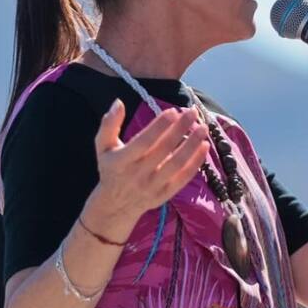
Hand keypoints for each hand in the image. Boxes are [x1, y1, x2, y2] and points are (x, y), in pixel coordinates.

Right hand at [91, 99, 209, 222]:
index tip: (173, 111)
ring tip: (203, 128)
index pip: (143, 141)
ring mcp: (153, 186)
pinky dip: (196, 163)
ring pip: (176, 164)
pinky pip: (183, 178)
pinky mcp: (165, 194)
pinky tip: (205, 146)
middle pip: (163, 150)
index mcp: (121, 161)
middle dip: (180, 129)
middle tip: (193, 112)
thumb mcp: (103, 147)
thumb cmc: (111, 168)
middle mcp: (137, 174)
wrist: (115, 205)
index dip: (159, 126)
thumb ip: (109, 124)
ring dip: (192, 145)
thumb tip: (119, 102)